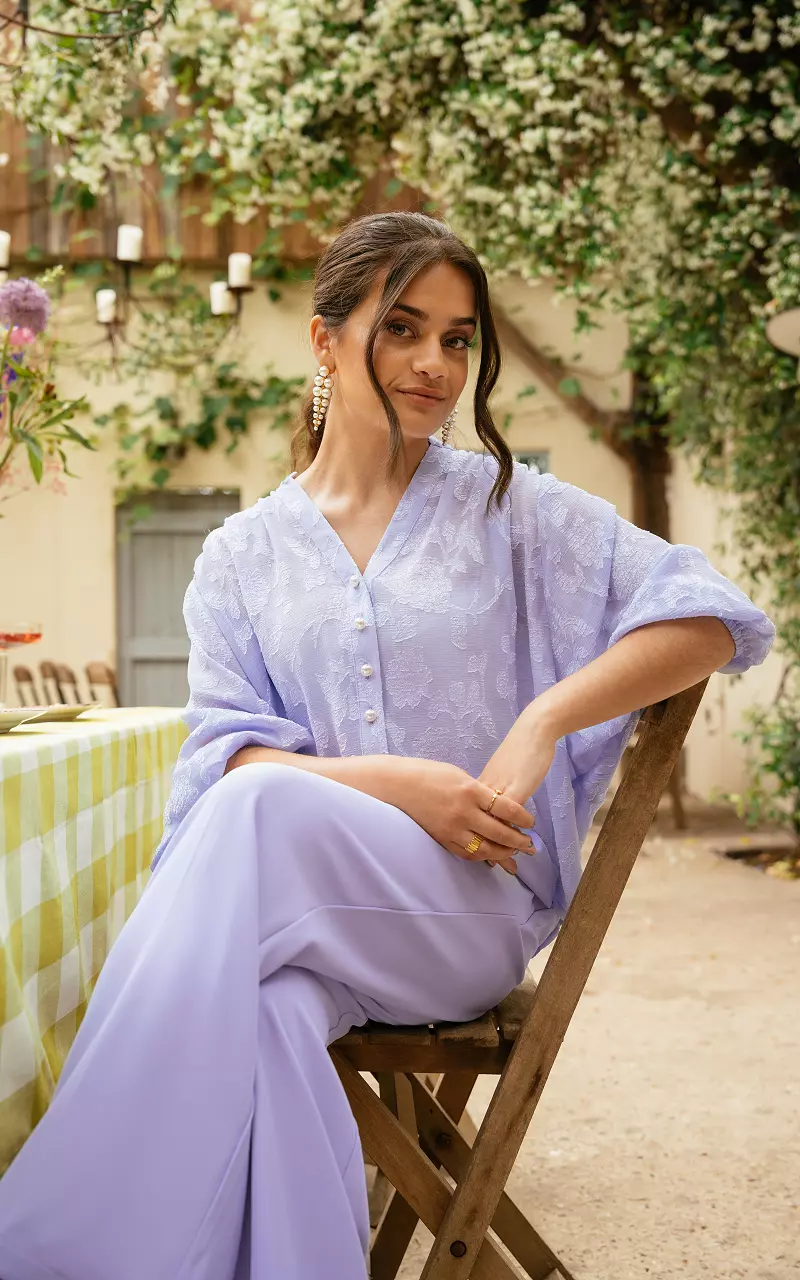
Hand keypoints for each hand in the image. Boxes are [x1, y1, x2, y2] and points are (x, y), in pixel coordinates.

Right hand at [382, 758, 537, 875]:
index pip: (507, 809)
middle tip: (530, 844)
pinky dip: (483, 856)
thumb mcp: (460, 775)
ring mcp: (452, 828)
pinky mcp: (443, 839)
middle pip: (500, 833)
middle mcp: (464, 812)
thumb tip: (497, 806)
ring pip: (486, 849)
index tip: (531, 822)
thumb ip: (480, 791)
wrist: (398, 785)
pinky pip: (468, 854)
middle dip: (519, 841)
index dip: (523, 819)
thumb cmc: (429, 774)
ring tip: (514, 853)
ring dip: (503, 853)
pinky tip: (491, 855)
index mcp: (471, 790)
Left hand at [477, 708, 557, 860]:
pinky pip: (508, 820)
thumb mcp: (493, 773)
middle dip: (493, 853)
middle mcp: (475, 796)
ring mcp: (490, 794)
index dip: (477, 845)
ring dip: (507, 846)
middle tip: (506, 867)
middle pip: (478, 832)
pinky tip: (526, 838)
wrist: (531, 732)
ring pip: (492, 829)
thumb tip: (485, 808)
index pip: (466, 825)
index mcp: (469, 792)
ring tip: (519, 858)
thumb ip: (485, 792)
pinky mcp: (509, 791)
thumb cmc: (513, 751)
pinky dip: (516, 832)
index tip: (488, 860)